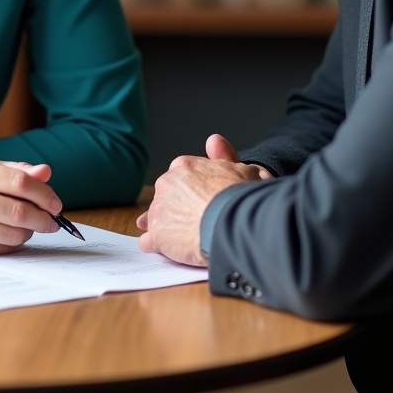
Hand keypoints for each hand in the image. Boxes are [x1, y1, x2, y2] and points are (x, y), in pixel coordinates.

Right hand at [0, 161, 61, 256]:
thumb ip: (19, 171)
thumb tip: (46, 172)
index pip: (19, 182)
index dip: (44, 194)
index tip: (56, 204)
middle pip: (18, 211)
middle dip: (43, 218)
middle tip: (53, 222)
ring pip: (12, 233)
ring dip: (29, 232)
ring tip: (31, 226)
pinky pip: (0, 247)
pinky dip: (13, 242)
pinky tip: (10, 234)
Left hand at [136, 135, 272, 266]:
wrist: (234, 221)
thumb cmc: (242, 196)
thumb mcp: (242, 168)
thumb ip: (225, 155)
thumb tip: (214, 141)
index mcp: (184, 166)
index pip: (181, 177)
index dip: (191, 191)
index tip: (199, 201)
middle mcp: (167, 183)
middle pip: (166, 196)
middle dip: (176, 208)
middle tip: (194, 221)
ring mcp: (159, 209)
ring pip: (156, 218)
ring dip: (167, 227)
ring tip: (185, 239)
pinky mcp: (156, 235)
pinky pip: (149, 241)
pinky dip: (157, 247)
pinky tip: (169, 251)